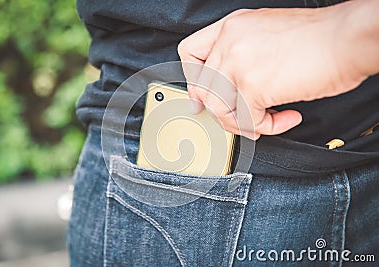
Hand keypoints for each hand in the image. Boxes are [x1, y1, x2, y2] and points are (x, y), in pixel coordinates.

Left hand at [178, 0, 377, 139]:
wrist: (347, 38)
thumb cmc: (317, 38)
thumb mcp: (267, 35)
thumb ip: (241, 57)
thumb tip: (226, 87)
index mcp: (232, 27)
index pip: (189, 53)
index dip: (192, 80)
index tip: (200, 98)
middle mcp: (230, 42)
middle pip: (203, 90)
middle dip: (222, 112)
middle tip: (242, 119)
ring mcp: (239, 64)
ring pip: (220, 109)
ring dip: (245, 124)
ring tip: (268, 120)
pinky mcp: (254, 86)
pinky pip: (247, 121)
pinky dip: (269, 127)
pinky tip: (286, 117)